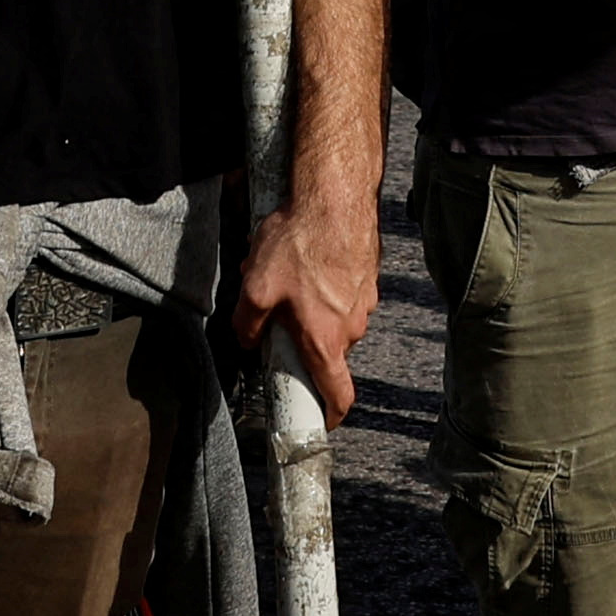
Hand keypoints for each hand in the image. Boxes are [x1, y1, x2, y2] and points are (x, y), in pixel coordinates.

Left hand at [233, 171, 381, 422]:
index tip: (321, 420)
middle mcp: (352, 325)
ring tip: (290, 278)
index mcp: (326, 338)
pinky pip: (345, 294)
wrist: (336, 195)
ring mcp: (365, 300)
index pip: (338, 393)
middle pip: (328, 352)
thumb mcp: (255, 286)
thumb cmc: (300, 240)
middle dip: (305, 341)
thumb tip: (248, 339)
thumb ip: (247, 323)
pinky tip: (308, 260)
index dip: (330, 413)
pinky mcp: (368, 276)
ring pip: (335, 320)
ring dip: (314, 311)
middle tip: (279, 319)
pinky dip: (327, 287)